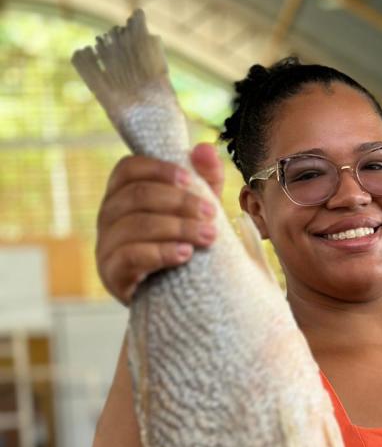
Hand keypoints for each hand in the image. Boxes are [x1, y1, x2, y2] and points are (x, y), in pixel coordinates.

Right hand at [95, 142, 224, 303]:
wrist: (175, 298)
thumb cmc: (183, 244)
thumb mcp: (197, 211)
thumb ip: (204, 180)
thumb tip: (207, 148)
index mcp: (122, 193)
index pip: (128, 169)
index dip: (158, 170)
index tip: (191, 180)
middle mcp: (107, 215)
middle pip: (136, 196)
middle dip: (179, 203)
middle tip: (211, 214)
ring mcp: (105, 245)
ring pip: (135, 226)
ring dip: (177, 228)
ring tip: (209, 237)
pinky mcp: (111, 274)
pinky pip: (130, 257)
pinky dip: (161, 253)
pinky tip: (186, 254)